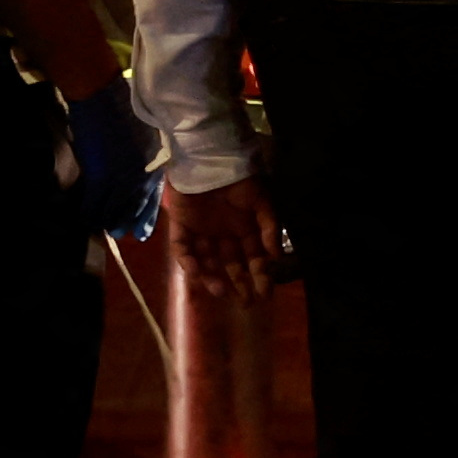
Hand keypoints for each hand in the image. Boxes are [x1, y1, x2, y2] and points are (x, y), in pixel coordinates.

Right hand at [61, 78, 158, 239]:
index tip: (142, 232)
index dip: (147, 216)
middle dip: (127, 222)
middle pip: (135, 207)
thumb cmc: (122, 104)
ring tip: (101, 229)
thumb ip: (144, 154)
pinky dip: (88, 212)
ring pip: (114, 209)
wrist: (101, 95)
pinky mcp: (101, 176)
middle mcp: (142, 173)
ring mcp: (122, 177)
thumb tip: (136, 170)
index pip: (153, 196)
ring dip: (106, 220)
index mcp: (154, 161)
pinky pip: (94, 203)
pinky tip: (84, 218)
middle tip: (120, 233)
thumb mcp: (145, 132)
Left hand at [163, 176, 276, 291]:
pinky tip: (196, 273)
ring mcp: (201, 230)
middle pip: (230, 264)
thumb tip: (276, 257)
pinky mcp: (180, 225)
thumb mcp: (262, 202)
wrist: (210, 156)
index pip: (253, 258)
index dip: (259, 276)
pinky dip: (188, 262)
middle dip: (238, 283)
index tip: (265, 294)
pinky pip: (182, 248)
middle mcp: (223, 233)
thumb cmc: (239, 178)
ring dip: (212, 277)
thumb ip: (269, 228)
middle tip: (245, 302)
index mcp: (244, 228)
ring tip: (220, 291)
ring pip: (206, 261)